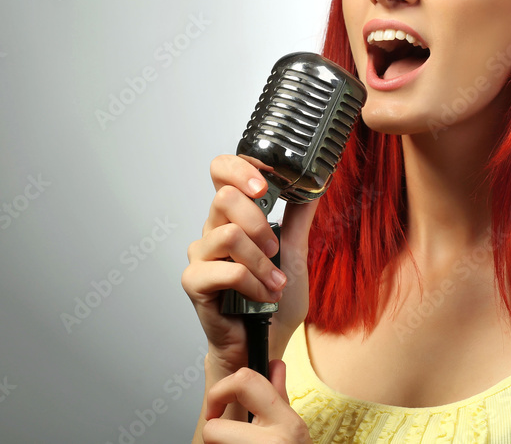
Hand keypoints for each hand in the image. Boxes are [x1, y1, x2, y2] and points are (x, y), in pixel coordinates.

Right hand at [182, 154, 318, 374]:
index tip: (266, 184)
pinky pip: (227, 270)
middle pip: (225, 197)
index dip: (240, 168)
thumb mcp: (295, 252)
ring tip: (275, 282)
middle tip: (276, 249)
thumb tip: (315, 184)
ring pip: (229, 234)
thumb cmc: (275, 300)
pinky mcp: (194, 281)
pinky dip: (254, 284)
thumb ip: (298, 217)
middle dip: (260, 222)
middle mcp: (212, 230)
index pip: (222, 171)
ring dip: (262, 262)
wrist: (267, 341)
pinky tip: (262, 296)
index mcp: (233, 216)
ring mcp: (200, 255)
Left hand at [201, 360, 311, 442]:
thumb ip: (278, 396)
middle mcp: (273, 442)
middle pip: (213, 429)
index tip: (217, 404)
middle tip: (225, 440)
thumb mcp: (293, 431)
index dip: (221, 389)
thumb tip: (274, 365)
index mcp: (286, 423)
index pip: (245, 382)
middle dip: (214, 435)